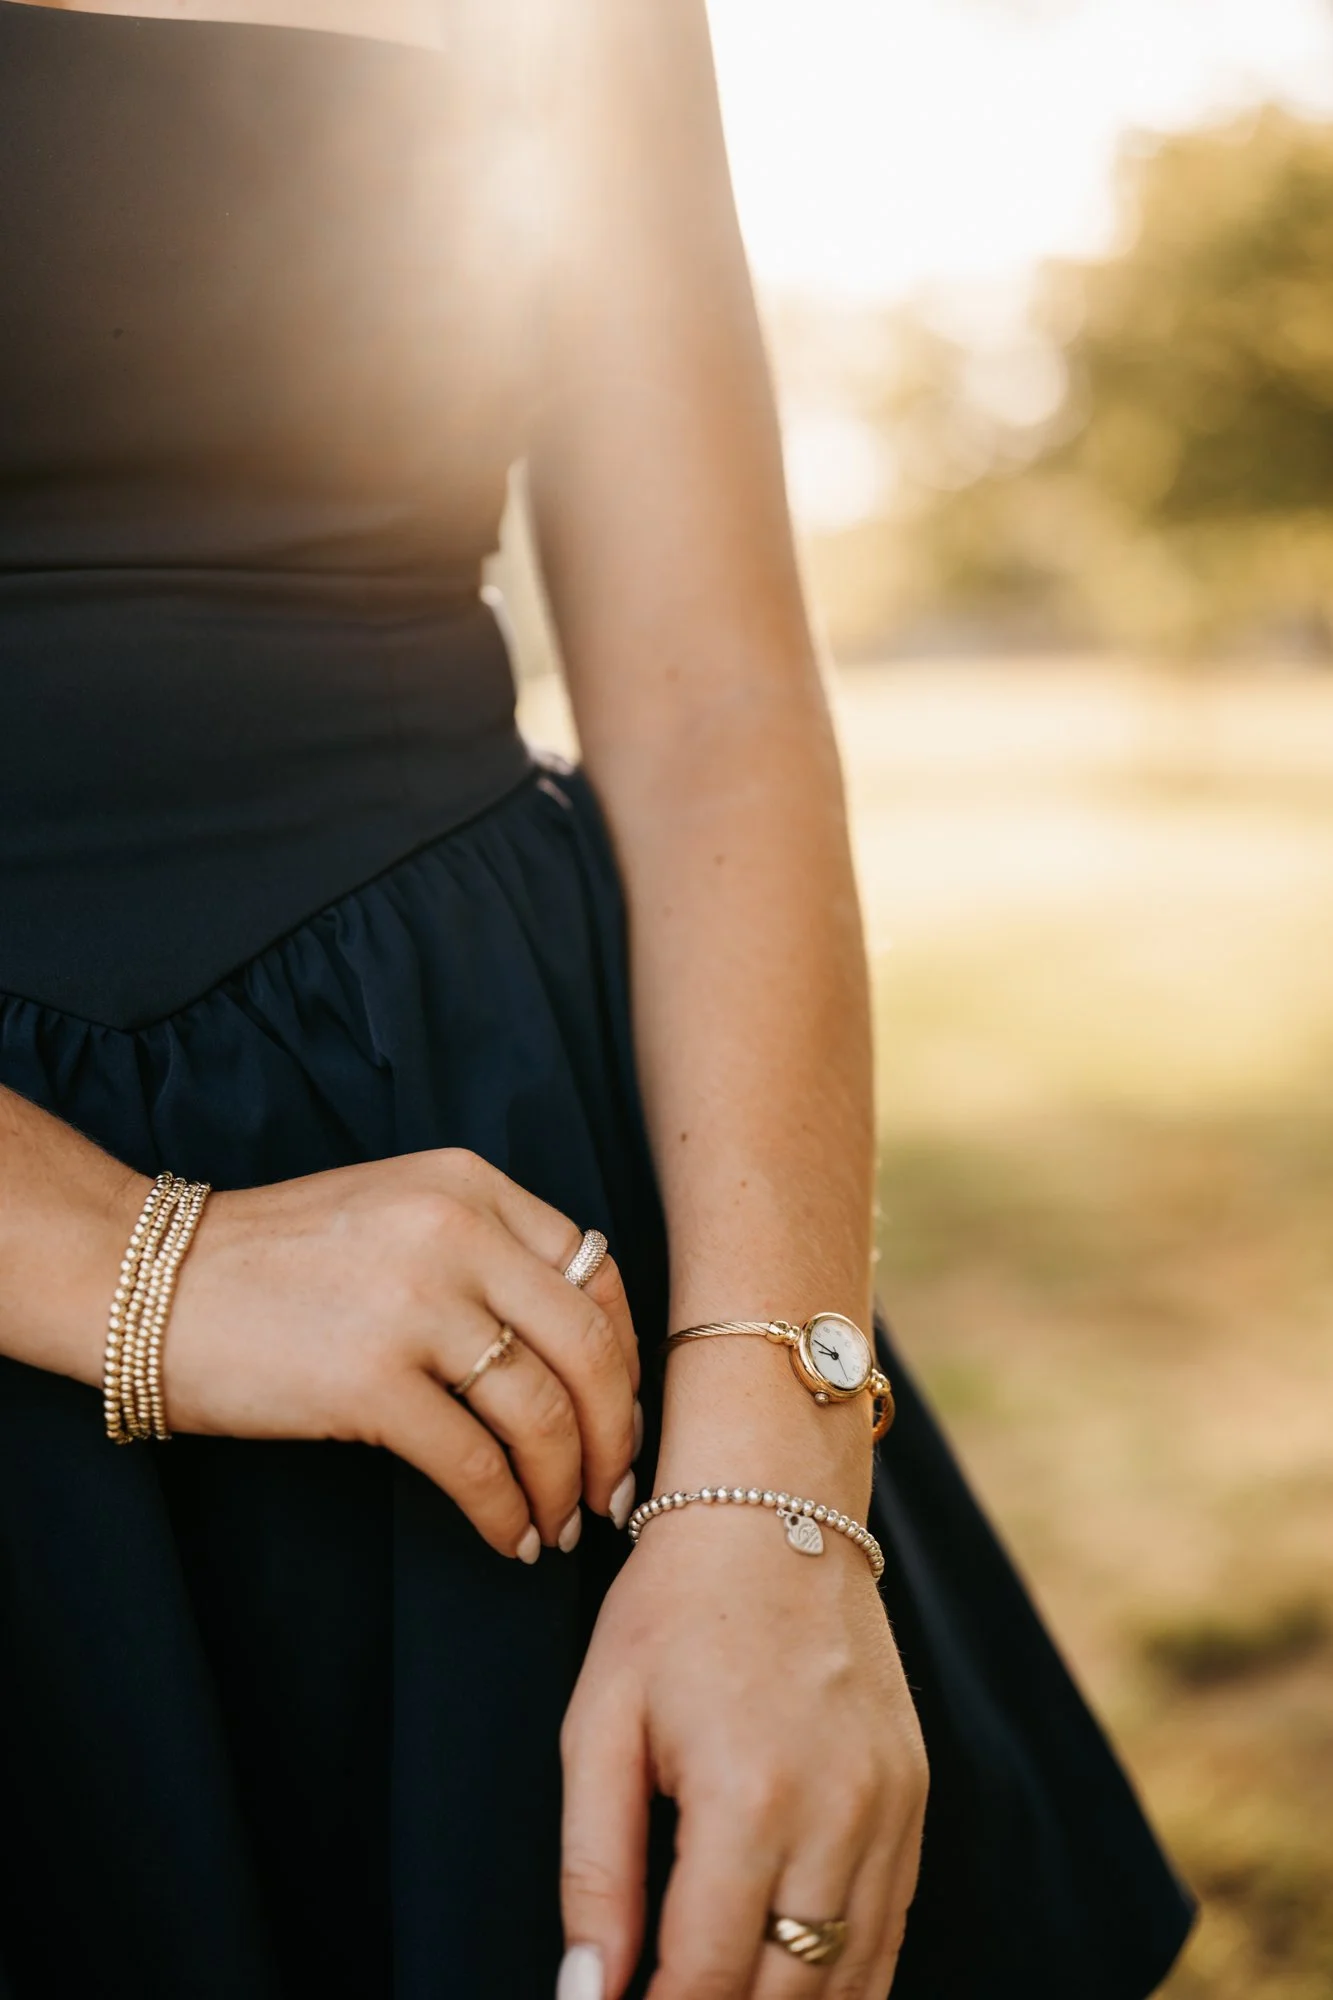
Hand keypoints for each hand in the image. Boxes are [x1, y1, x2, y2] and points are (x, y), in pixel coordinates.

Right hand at [159, 1149, 639, 1557]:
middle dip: (614, 1433)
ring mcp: (415, 1303)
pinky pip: (476, 1464)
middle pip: (589, 1347)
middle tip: (611, 1490)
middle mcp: (457, 1231)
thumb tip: (576, 1352)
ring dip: (563, 1486)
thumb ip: (485, 1253)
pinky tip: (506, 1539)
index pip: (597, 1273)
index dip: (625, 1358)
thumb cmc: (275, 1259)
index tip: (621, 1415)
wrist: (147, 1279)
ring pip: (543, 1413)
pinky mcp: (370, 1380)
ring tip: (559, 1526)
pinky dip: (505, 1513)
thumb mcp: (399, 1212)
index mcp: (472, 1184)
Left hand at [559, 1501, 927, 1998]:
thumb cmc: (672, 1608)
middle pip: (785, 1993)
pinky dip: (846, 1980)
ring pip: (850, 1979)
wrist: (775, 1506)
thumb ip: (594, 1872)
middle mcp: (837, 1812)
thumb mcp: (598, 1724)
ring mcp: (890, 1806)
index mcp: (747, 1796)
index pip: (707, 1979)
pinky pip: (890, 1928)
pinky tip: (794, 1987)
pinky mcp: (914, 1795)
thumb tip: (586, 1998)